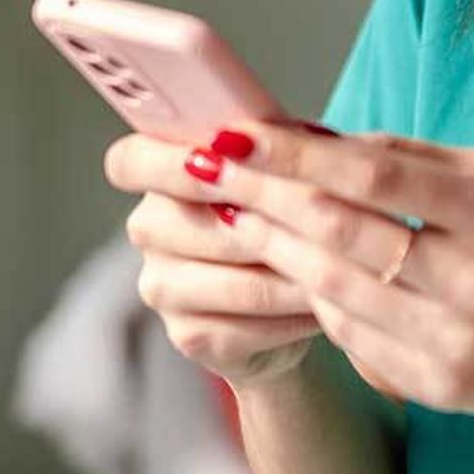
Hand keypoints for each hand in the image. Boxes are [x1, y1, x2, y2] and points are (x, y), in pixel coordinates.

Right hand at [99, 121, 329, 386]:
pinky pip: (244, 327)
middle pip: (190, 227)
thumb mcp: (289, 169)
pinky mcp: (188, 335)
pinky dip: (293, 317)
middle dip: (263, 226)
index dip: (169, 163)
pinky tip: (325, 306)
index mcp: (159, 175)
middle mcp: (149, 229)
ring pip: (231, 282)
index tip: (221, 160)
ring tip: (344, 267)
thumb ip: (276, 144)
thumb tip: (267, 139)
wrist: (298, 297)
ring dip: (293, 275)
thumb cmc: (291, 212)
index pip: (129, 162)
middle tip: (325, 222)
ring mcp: (161, 286)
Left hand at [176, 121, 473, 422]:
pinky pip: (352, 335)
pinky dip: (314, 298)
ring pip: (334, 287)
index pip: (373, 174)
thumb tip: (312, 137)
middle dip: (266, 197)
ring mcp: (453, 338)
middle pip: (342, 232)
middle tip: (213, 172)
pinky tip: (288, 270)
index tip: (240, 134)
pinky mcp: (435, 384)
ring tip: (236, 217)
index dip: (296, 154)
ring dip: (275, 249)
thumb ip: (410, 160)